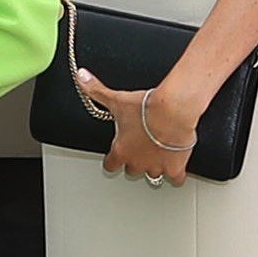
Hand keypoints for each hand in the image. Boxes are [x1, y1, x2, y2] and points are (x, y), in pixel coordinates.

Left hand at [80, 69, 196, 186]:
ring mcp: (156, 166)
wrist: (172, 111)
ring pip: (152, 175)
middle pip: (132, 170)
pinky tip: (176, 168)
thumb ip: (96, 90)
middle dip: (135, 162)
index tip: (116, 157)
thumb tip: (81, 77)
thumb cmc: (146, 108)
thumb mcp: (116, 99)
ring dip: (154, 167)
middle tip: (140, 151)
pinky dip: (176, 174)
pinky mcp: (174, 167)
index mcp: (121, 150)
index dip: (113, 160)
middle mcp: (137, 162)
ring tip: (158, 157)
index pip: (110, 165)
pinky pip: (175, 179)